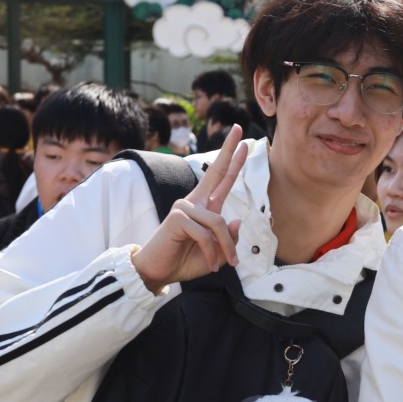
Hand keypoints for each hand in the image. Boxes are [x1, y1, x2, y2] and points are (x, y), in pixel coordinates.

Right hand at [131, 123, 243, 292]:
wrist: (158, 272)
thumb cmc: (185, 261)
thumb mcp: (216, 252)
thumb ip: (228, 238)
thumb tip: (237, 220)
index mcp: (204, 206)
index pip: (221, 178)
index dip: (232, 160)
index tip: (244, 142)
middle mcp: (194, 201)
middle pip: (215, 171)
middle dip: (229, 151)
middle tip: (239, 128)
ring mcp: (184, 207)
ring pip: (219, 222)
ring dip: (226, 247)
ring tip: (228, 263)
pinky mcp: (177, 217)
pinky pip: (206, 233)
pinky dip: (212, 252)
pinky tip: (211, 263)